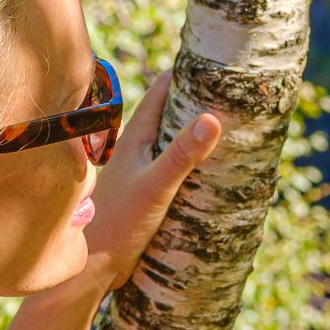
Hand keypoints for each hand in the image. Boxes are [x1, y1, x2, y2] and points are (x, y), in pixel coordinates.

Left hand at [76, 86, 222, 293]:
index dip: (190, 72)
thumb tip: (213, 118)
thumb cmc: (118, 223)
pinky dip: (193, 160)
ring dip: (197, 132)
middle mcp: (137, 147)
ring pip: (172, 140)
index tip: (220, 61)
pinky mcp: (146, 192)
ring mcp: (141, 169)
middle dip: (200, 100)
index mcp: (135, 135)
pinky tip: (212, 170)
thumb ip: (182, 154)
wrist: (92, 268)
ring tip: (234, 126)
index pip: (164, 88)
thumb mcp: (156, 186)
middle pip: (171, 111)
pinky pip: (174, 166)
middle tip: (238, 92)